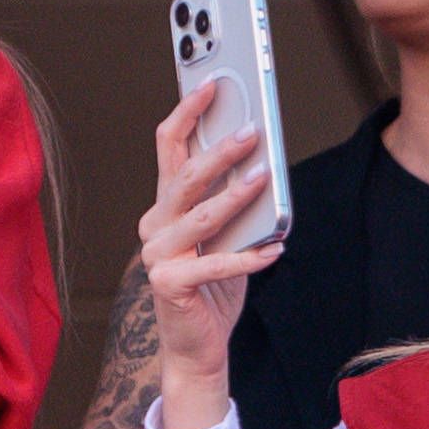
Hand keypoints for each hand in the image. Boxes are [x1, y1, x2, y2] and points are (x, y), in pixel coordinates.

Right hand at [138, 82, 281, 428]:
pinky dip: (247, 258)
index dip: (187, 112)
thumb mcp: (222, 233)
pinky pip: (215, 265)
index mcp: (164, 204)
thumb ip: (228, 198)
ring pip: (201, 217)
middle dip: (218, 150)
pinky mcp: (170, 285)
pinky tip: (274, 250)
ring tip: (264, 177)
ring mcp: (157, 255)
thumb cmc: (213, 284)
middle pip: (185, 177)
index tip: (212, 83)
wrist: (196, 345)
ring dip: (235, 196)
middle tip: (251, 130)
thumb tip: (257, 157)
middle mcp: (155, 225)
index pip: (168, 146)